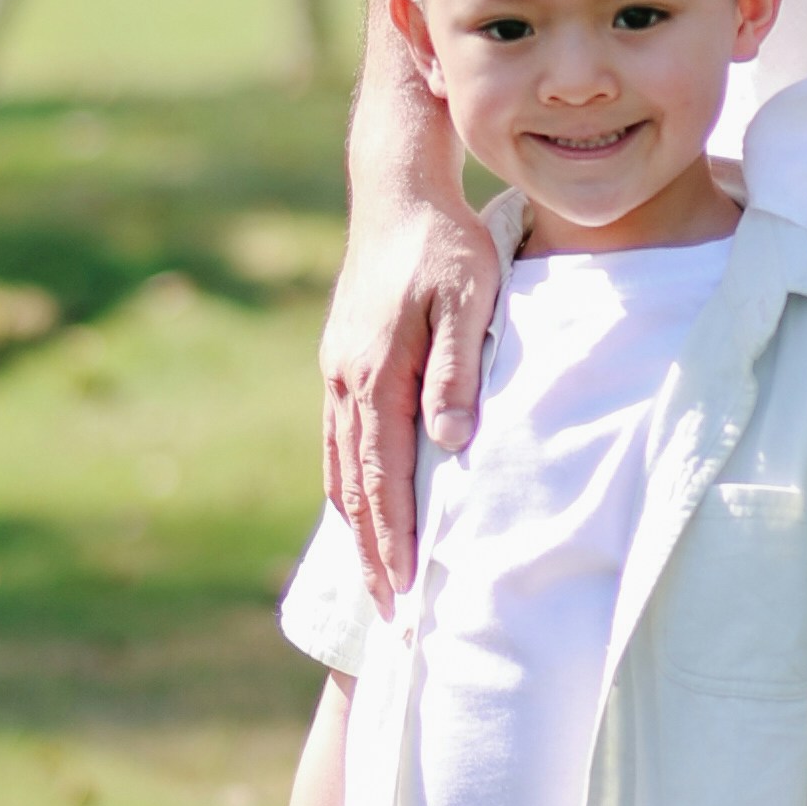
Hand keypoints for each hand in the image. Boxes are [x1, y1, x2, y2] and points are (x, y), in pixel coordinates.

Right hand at [320, 161, 501, 606]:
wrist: (395, 190)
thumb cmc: (446, 242)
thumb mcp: (470, 298)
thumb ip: (459, 370)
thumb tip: (450, 446)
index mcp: (376, 373)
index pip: (385, 478)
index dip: (394, 541)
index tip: (405, 595)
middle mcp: (345, 381)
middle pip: (356, 486)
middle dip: (372, 553)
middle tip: (388, 615)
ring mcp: (336, 372)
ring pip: (341, 467)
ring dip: (358, 526)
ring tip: (375, 575)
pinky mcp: (340, 361)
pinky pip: (340, 440)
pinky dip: (350, 484)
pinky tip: (362, 505)